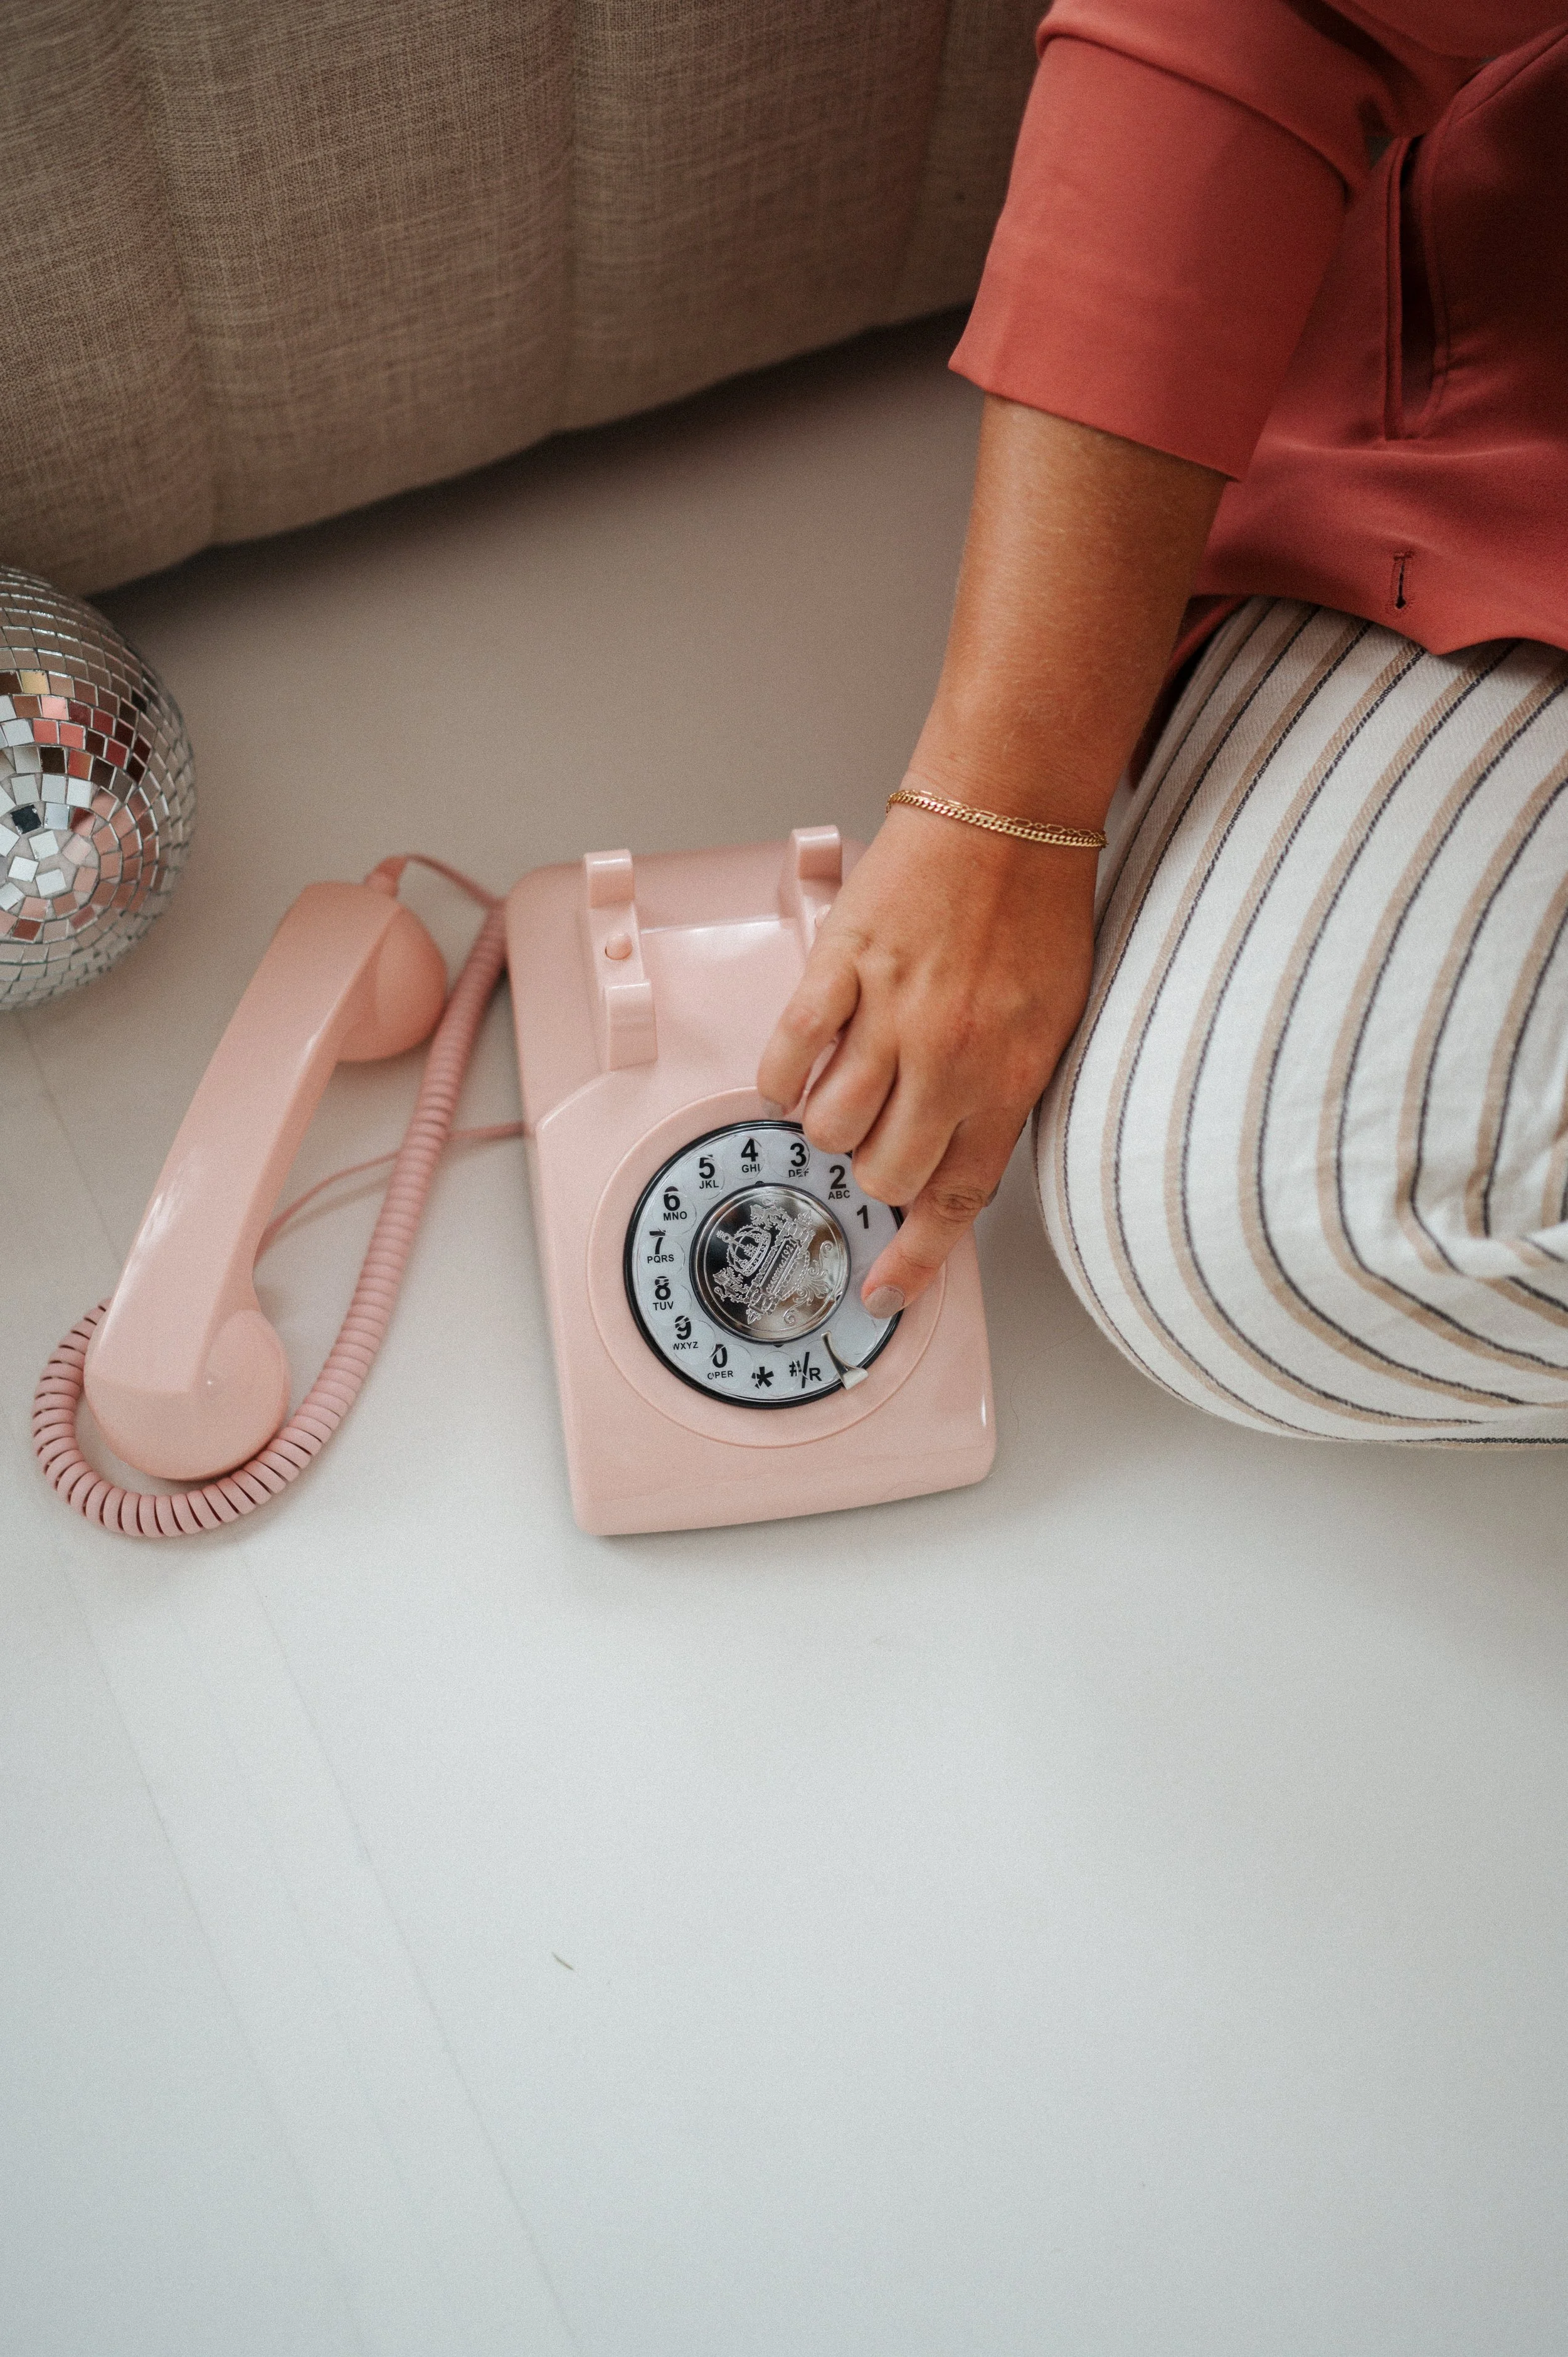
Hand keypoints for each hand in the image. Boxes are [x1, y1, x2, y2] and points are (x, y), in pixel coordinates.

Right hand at [756, 798, 1095, 1310]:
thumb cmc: (1036, 907)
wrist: (1008, 810)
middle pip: (882, 1172)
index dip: (912, 1260)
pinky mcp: (842, 967)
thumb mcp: (1052, 1024)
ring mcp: (890, 1014)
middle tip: (874, 1141)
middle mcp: (949, 1058)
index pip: (953, 1202)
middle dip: (871, 1172)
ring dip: (826, 1124)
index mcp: (1008, 1079)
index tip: (884, 1290)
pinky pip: (789, 1054)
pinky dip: (782, 1077)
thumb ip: (1004, 1096)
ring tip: (841, 1091)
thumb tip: (958, 1160)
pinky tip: (793, 1072)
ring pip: (829, 1125)